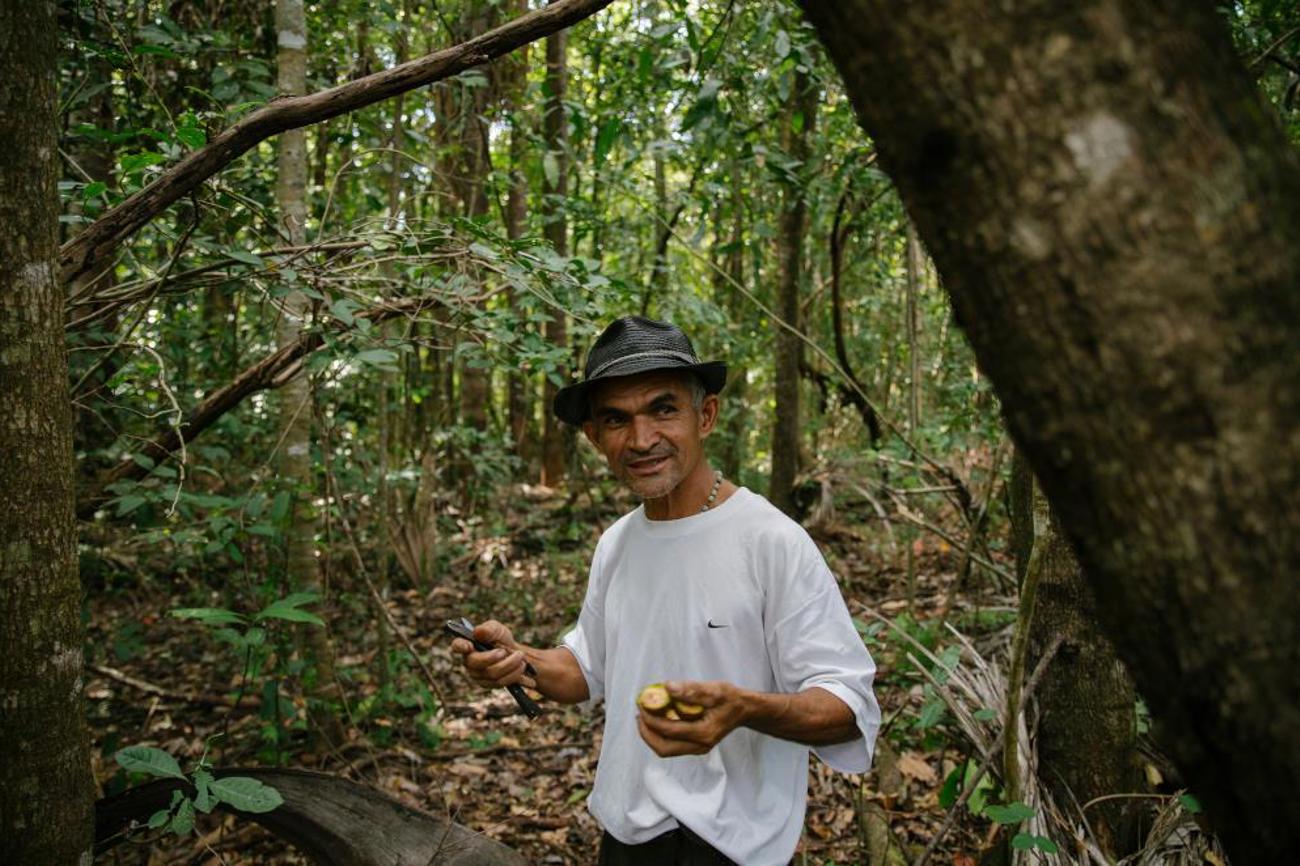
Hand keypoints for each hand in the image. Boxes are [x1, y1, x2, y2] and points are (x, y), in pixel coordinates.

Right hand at [450, 620, 536, 689]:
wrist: (515, 654)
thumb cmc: (501, 639)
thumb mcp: (497, 630)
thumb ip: (489, 630)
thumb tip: (478, 632)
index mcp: (468, 645)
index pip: (457, 645)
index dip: (460, 646)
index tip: (469, 646)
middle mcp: (469, 662)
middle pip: (477, 663)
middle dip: (496, 657)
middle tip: (513, 651)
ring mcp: (478, 675)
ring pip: (492, 674)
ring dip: (511, 665)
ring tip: (521, 657)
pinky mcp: (488, 684)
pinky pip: (500, 682)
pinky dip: (514, 674)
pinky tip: (521, 667)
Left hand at [636, 680, 750, 756]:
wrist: (744, 709)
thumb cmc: (730, 699)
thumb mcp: (714, 690)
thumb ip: (691, 690)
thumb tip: (667, 687)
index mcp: (704, 734)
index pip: (670, 731)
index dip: (651, 720)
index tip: (642, 705)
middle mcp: (700, 746)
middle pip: (664, 748)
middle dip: (647, 733)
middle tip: (640, 715)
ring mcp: (698, 748)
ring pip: (667, 750)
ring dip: (652, 735)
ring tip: (645, 717)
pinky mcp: (696, 746)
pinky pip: (672, 745)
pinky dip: (661, 734)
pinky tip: (658, 719)